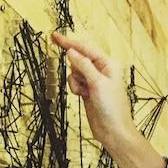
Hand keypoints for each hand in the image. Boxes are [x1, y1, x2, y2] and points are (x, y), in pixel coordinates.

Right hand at [50, 32, 136, 148]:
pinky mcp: (87, 90)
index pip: (85, 48)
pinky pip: (74, 83)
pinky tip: (83, 96)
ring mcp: (93, 80)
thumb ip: (83, 65)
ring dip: (75, 81)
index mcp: (108, 63)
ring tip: (85, 92)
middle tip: (82, 83)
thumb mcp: (98, 83)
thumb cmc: (112, 107)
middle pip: (78, 59)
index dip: (69, 42)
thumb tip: (71, 52)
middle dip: (75, 69)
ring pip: (74, 72)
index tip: (55, 36)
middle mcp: (101, 70)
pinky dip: (75, 88)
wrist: (113, 130)